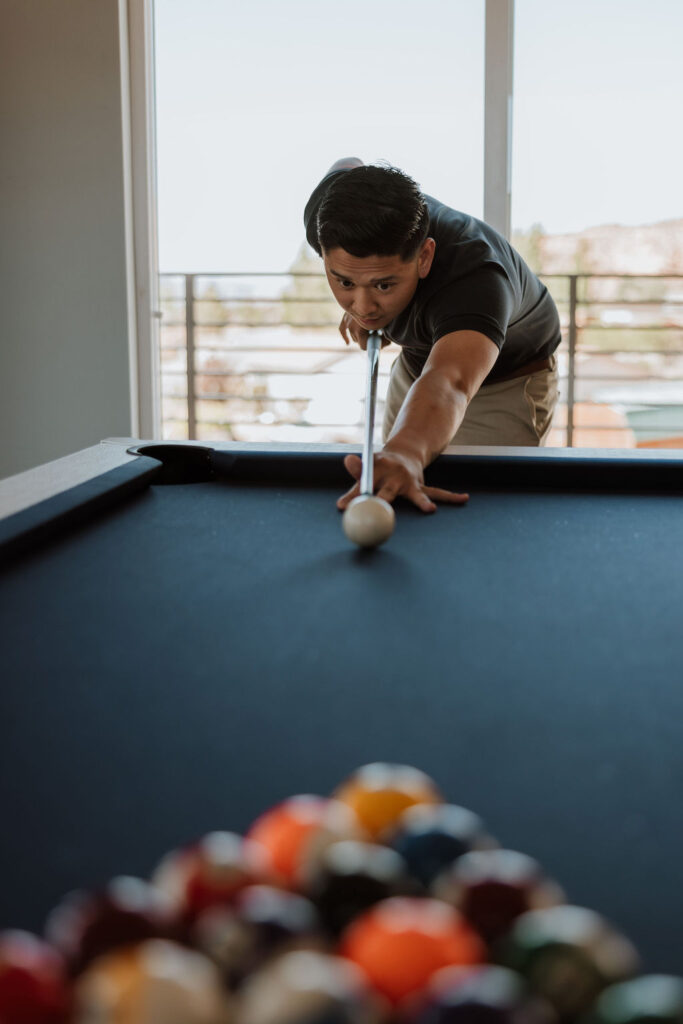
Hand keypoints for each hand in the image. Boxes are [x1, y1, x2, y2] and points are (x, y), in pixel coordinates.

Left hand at [337, 451, 468, 513]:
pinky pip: (438, 493)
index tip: (342, 506)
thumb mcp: (367, 466)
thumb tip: (347, 460)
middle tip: (381, 508)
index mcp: (377, 471)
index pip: (362, 484)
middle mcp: (394, 477)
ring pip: (416, 494)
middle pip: (387, 492)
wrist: (403, 454)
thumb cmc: (379, 466)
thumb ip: (358, 470)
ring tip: (430, 509)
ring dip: (423, 502)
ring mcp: (410, 483)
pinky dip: (451, 497)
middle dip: (384, 500)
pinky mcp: (421, 488)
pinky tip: (463, 499)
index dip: (352, 495)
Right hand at [338, 313, 390, 349]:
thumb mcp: (383, 322)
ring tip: (371, 330)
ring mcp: (347, 320)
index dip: (376, 346)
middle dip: (369, 340)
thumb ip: (382, 333)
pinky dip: (345, 335)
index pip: (364, 346)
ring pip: (352, 335)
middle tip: (380, 335)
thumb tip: (386, 340)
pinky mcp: (345, 317)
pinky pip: (342, 329)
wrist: (369, 291)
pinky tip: (347, 342)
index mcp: (359, 329)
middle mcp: (351, 325)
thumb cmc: (380, 308)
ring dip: (361, 335)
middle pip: (359, 341)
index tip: (385, 341)